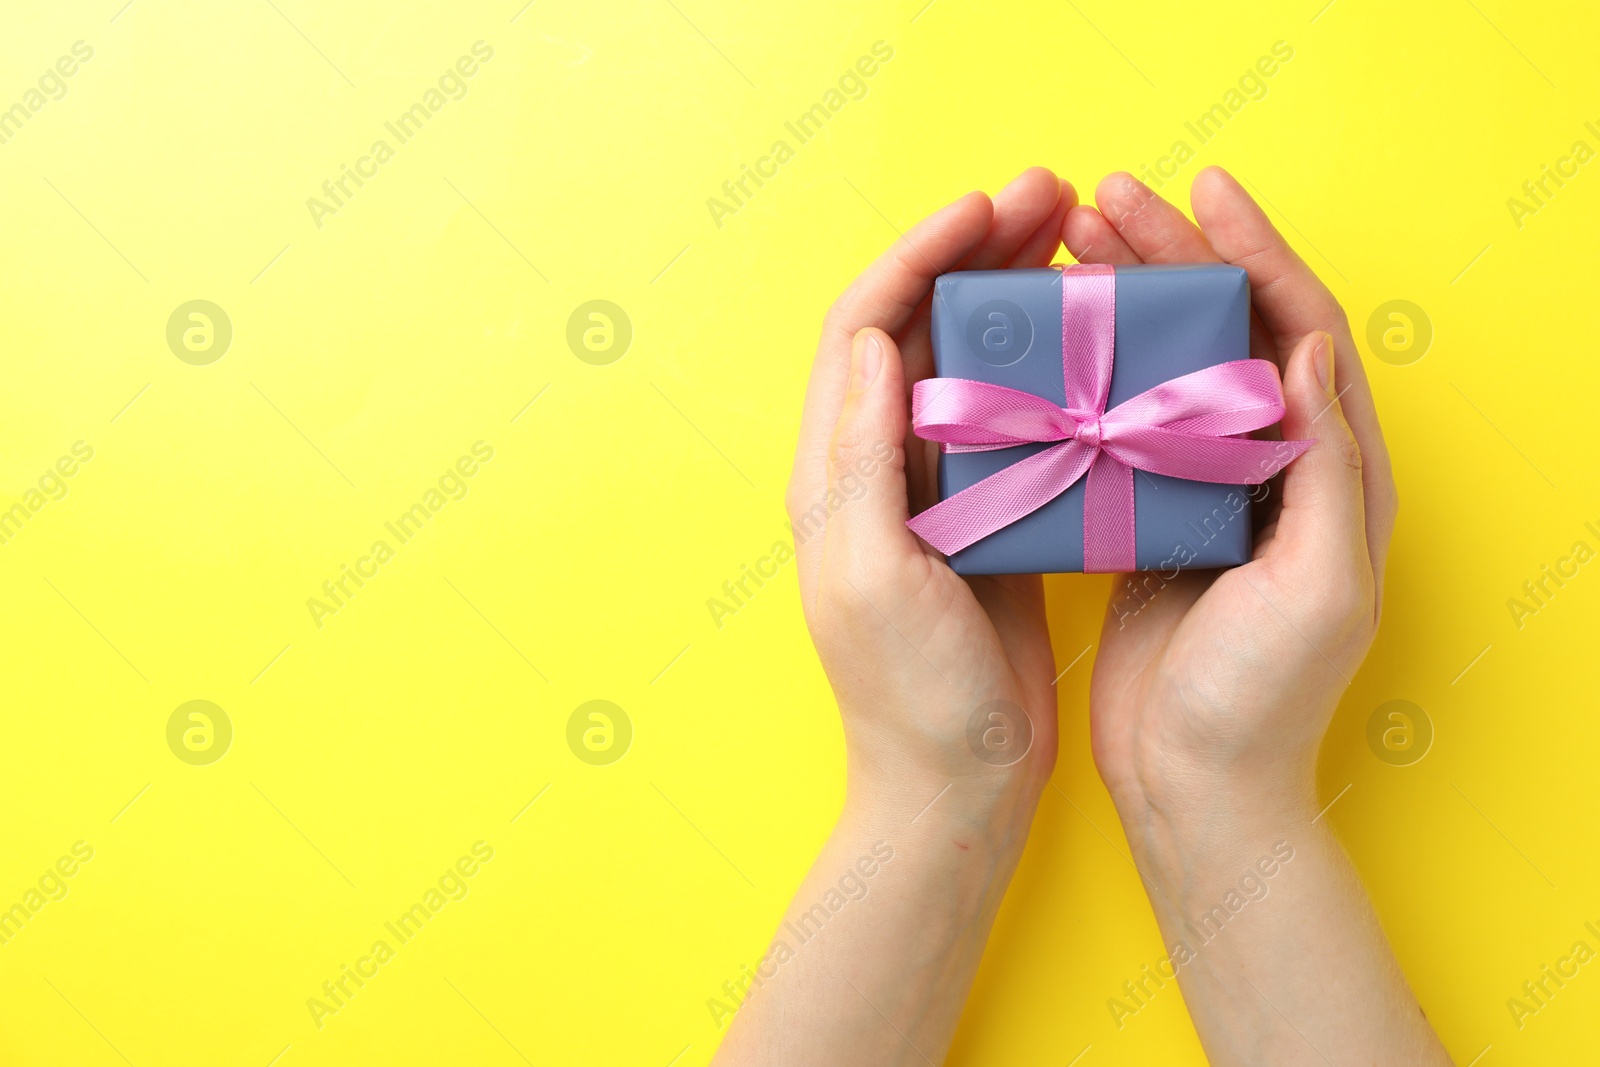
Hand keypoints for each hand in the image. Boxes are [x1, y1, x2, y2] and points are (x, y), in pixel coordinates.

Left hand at [716, 169, 1076, 1066]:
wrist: (956, 790)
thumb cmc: (912, 700)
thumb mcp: (876, 579)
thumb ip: (862, 461)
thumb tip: (874, 341)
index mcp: (835, 476)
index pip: (863, 329)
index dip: (917, 257)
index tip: (988, 208)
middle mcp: (874, 472)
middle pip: (917, 330)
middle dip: (973, 255)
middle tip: (1051, 201)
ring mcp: (932, 494)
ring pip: (967, 366)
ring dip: (1013, 300)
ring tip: (1079, 249)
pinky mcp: (985, 520)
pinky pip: (1011, 419)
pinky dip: (1046, 368)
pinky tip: (1094, 346)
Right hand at [1061, 168, 1399, 831]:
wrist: (1195, 786)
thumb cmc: (1262, 700)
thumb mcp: (1320, 587)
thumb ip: (1327, 467)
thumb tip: (1309, 346)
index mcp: (1330, 473)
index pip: (1299, 326)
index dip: (1254, 251)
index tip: (1199, 191)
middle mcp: (1271, 467)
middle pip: (1227, 327)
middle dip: (1172, 254)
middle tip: (1103, 202)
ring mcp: (1202, 489)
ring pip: (1168, 363)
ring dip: (1124, 299)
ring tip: (1065, 251)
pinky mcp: (1145, 518)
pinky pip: (1122, 418)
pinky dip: (1090, 368)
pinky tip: (1047, 342)